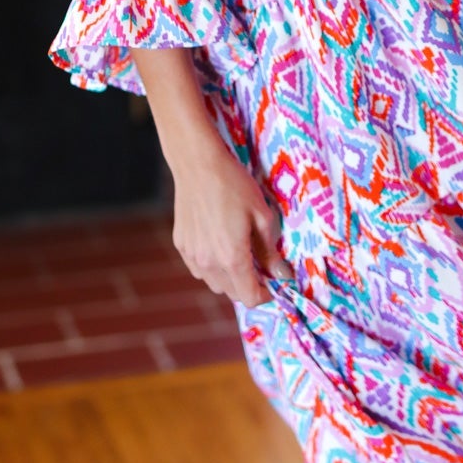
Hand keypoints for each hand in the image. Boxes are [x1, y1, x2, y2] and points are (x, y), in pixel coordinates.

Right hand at [170, 137, 295, 308]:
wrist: (198, 165)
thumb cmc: (235, 186)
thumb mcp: (261, 216)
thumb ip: (270, 251)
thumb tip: (282, 275)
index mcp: (232, 257)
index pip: (249, 297)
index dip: (265, 295)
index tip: (273, 284)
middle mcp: (209, 262)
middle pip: (232, 293)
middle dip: (249, 286)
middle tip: (259, 265)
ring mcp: (192, 255)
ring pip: (213, 283)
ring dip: (229, 278)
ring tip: (239, 254)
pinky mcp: (181, 245)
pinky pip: (199, 269)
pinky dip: (212, 267)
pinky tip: (218, 245)